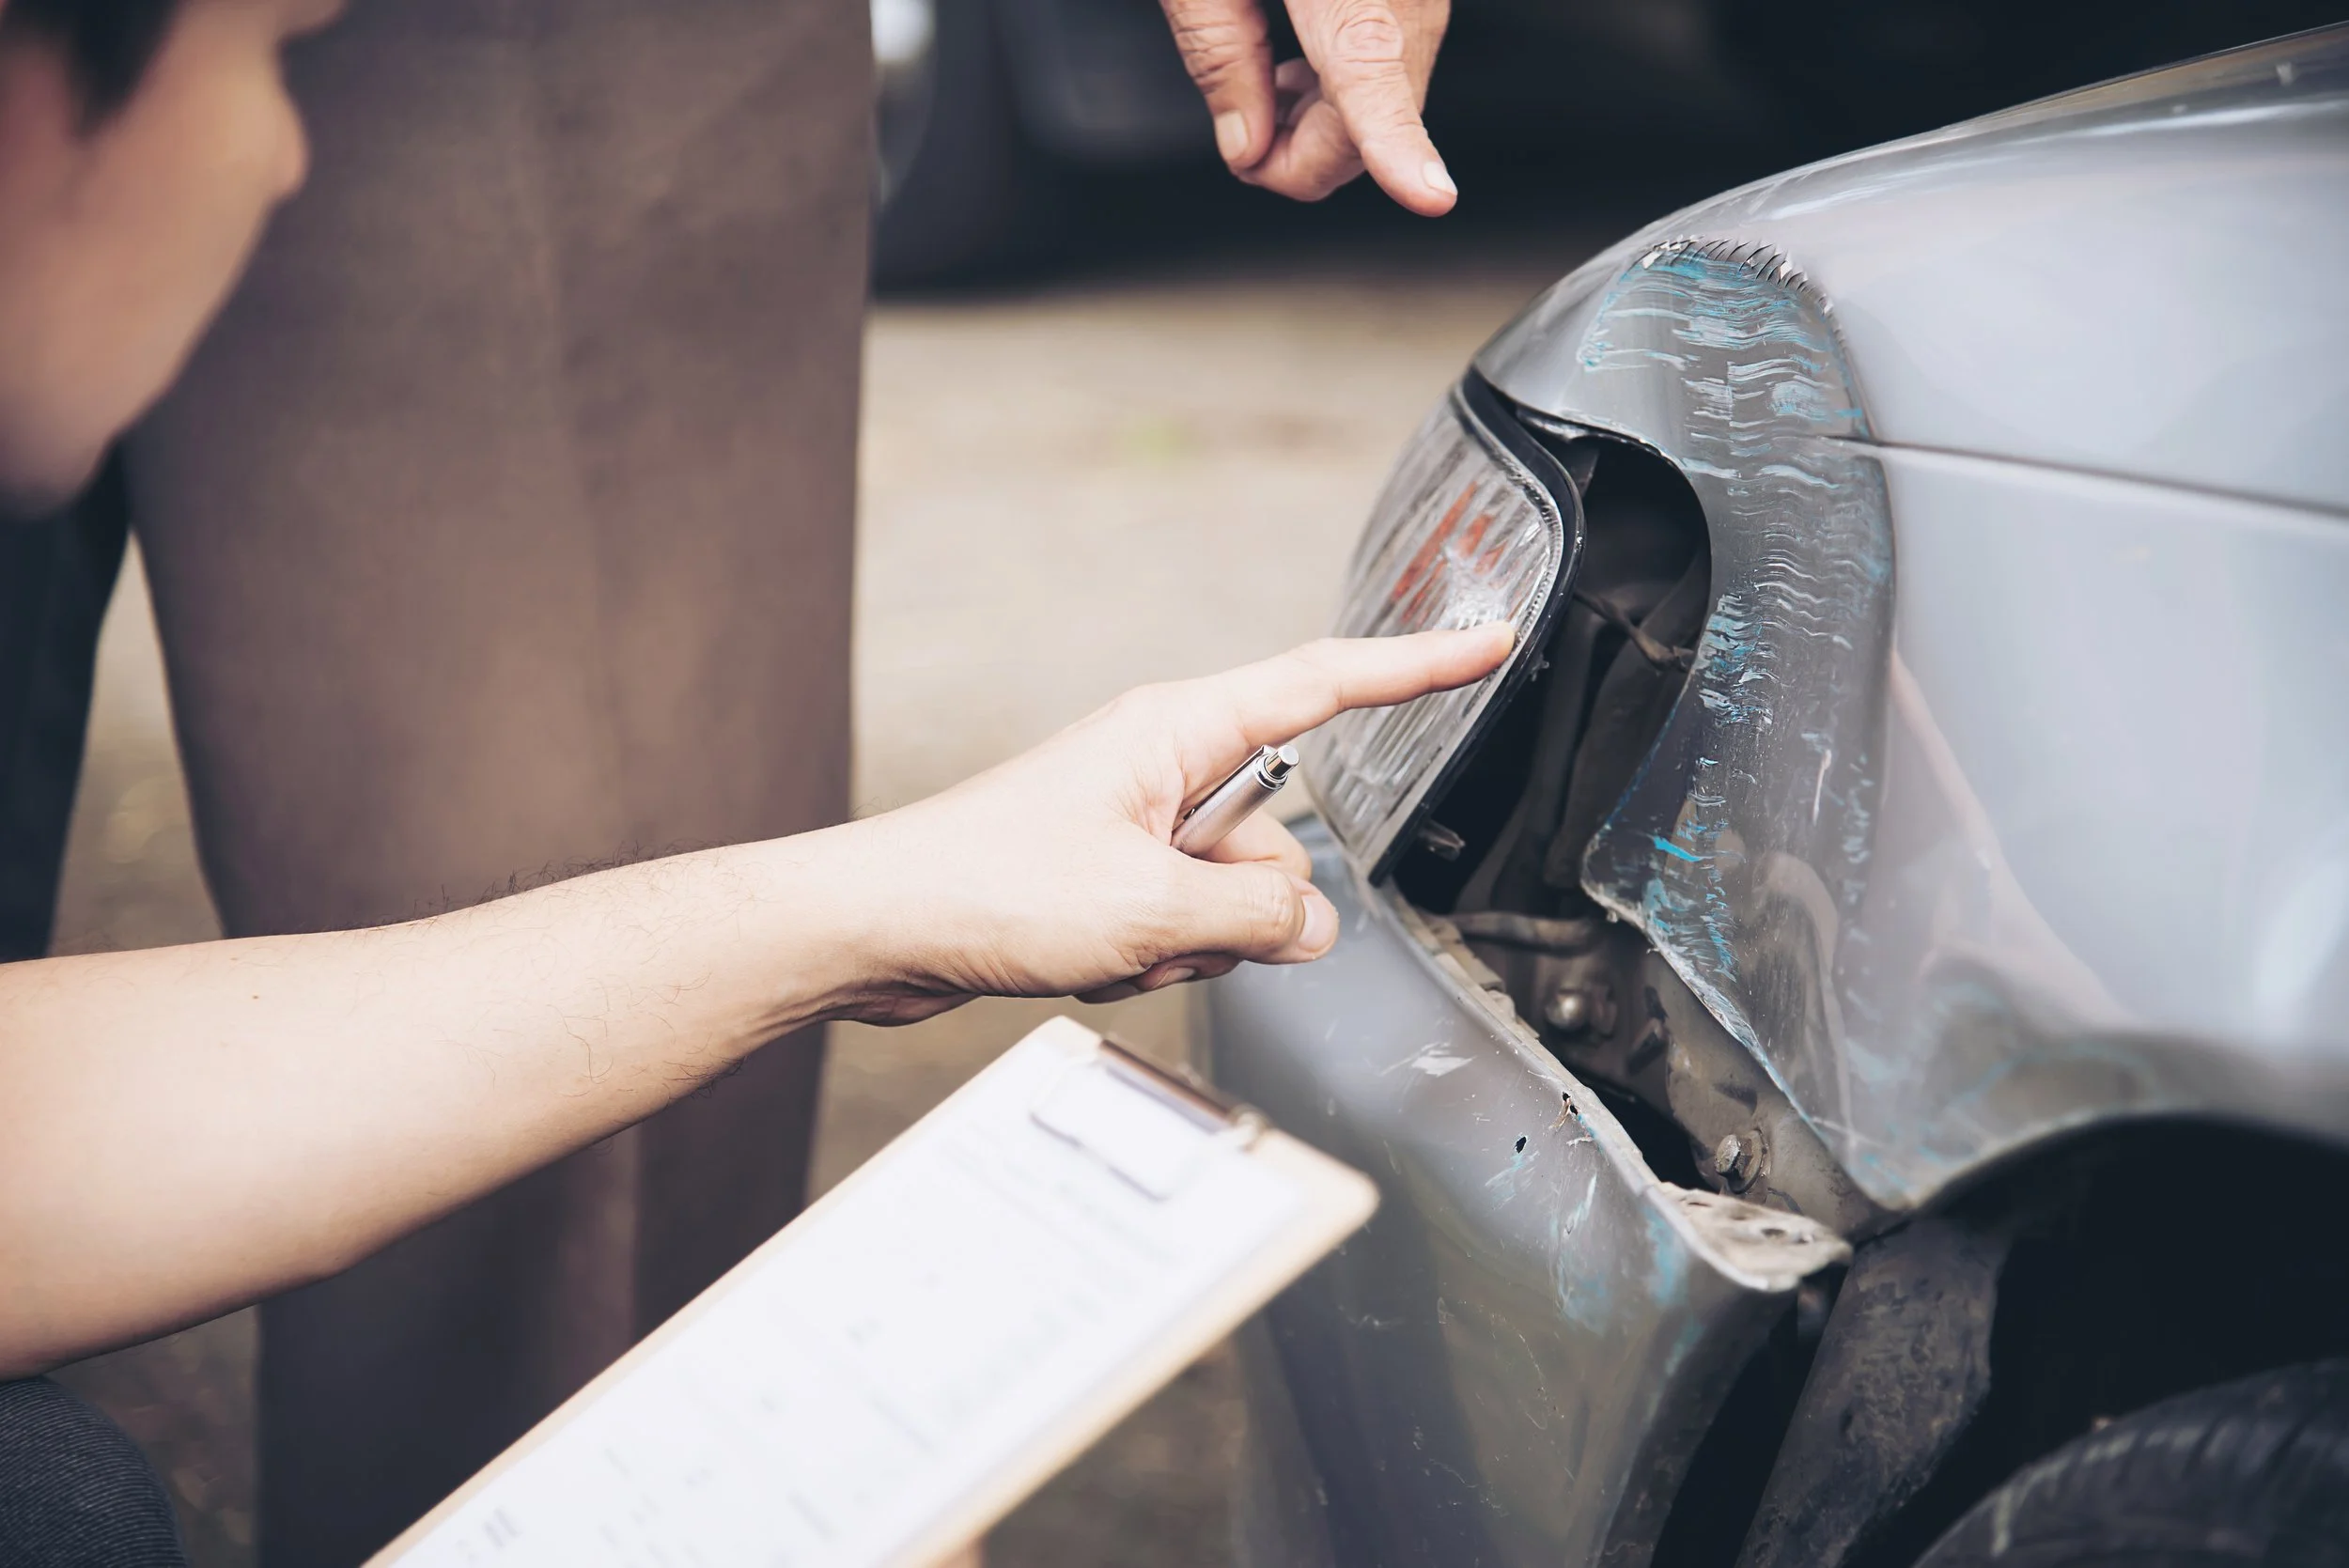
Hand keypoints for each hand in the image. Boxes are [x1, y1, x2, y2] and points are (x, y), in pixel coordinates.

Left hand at [824, 626, 1510, 1021]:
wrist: (880, 927)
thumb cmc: (986, 888)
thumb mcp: (1150, 907)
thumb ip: (1261, 910)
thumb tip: (1315, 921)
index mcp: (1176, 730)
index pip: (1325, 685)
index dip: (1417, 668)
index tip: (1488, 642)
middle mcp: (1161, 763)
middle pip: (1278, 835)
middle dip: (1243, 904)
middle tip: (1163, 926)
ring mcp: (1135, 820)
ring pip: (1232, 895)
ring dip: (1188, 942)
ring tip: (1106, 945)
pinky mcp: (1110, 872)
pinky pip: (1179, 923)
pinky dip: (1147, 956)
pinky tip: (1084, 960)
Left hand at [1160, 0, 1454, 213]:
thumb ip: (1217, 53)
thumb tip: (1245, 146)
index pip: (1373, 72)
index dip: (1401, 144)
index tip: (1430, 196)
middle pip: (1377, 110)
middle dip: (1306, 155)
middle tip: (1240, 138)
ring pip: (1393, 90)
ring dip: (1326, 120)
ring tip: (1263, 77)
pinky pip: (1397, 54)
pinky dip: (1347, 80)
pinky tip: (1298, 55)